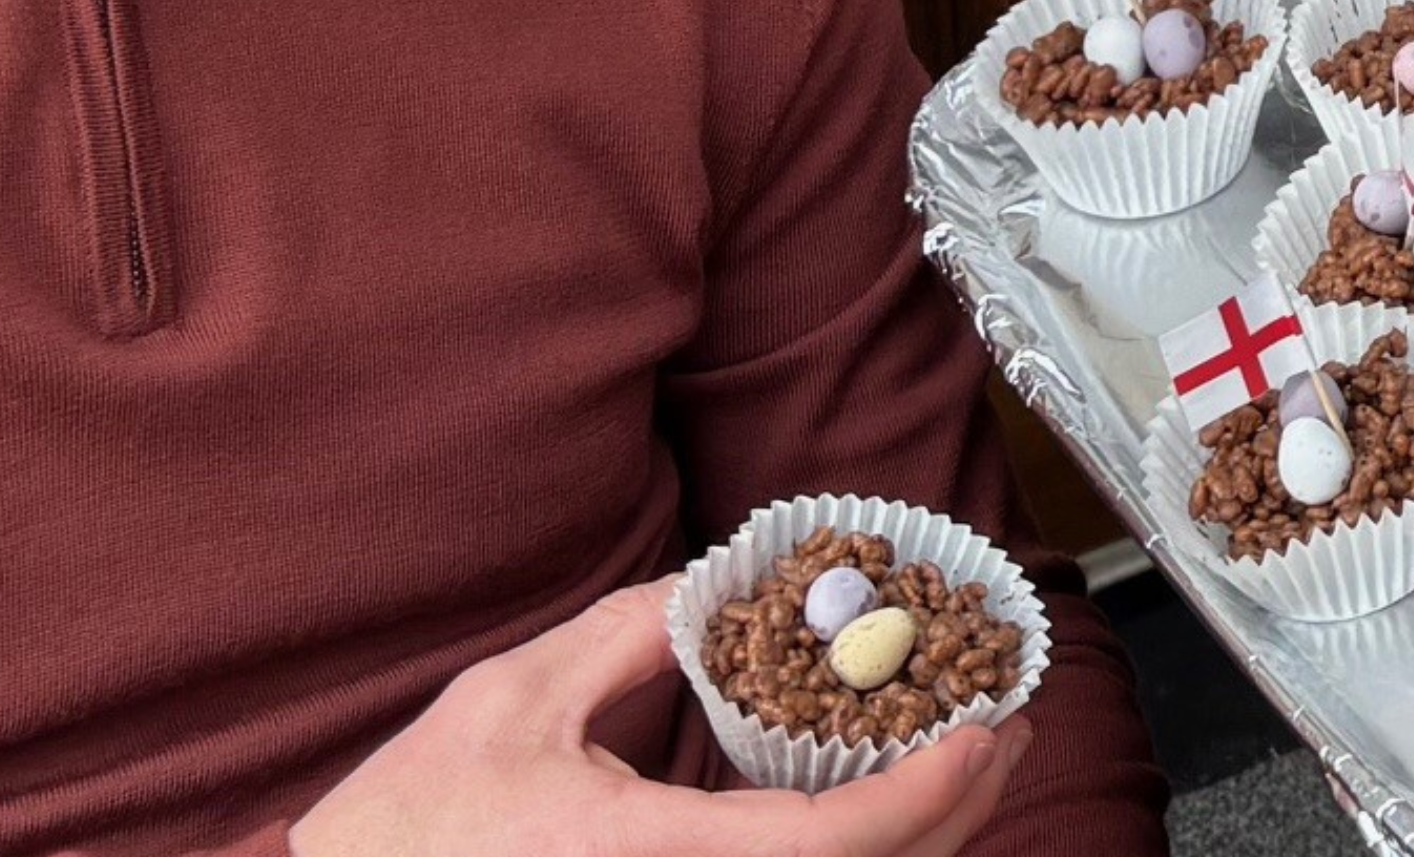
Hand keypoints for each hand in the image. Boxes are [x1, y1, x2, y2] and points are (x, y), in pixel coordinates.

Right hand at [291, 582, 1036, 855]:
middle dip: (957, 812)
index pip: (832, 844)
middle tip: (1004, 730)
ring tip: (964, 765)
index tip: (984, 730)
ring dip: (921, 841)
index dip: (928, 792)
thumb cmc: (409, 830)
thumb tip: (721, 584)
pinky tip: (881, 815)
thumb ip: (629, 635)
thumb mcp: (514, 699)